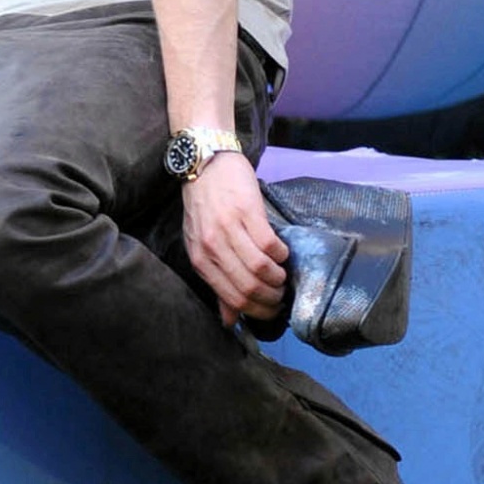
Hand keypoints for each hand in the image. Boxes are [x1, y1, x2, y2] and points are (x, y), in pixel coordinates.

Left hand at [181, 148, 287, 327]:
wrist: (204, 163)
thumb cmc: (203, 206)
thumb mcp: (201, 244)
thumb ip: (216, 281)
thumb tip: (230, 320)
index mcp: (200, 260)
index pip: (232, 299)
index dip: (258, 310)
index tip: (272, 310)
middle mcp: (212, 247)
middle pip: (248, 287)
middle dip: (272, 298)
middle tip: (282, 294)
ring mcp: (228, 229)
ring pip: (260, 268)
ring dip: (278, 277)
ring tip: (283, 275)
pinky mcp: (246, 211)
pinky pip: (269, 244)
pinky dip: (281, 254)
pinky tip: (282, 252)